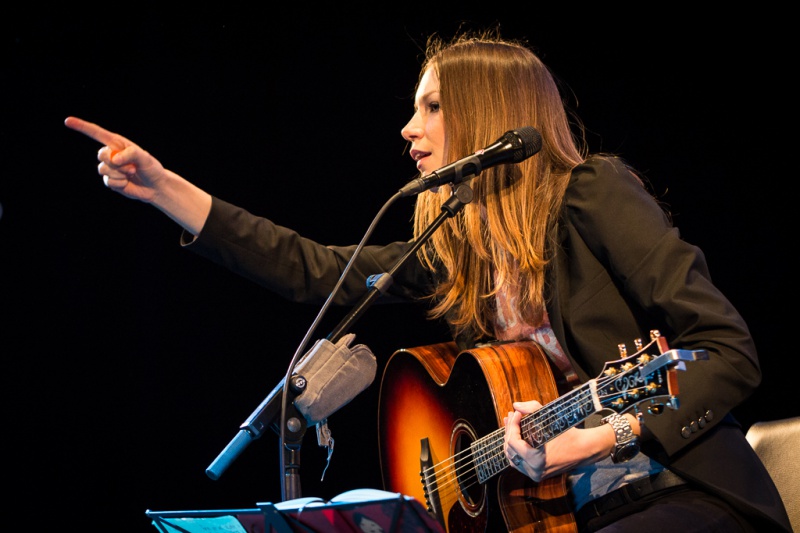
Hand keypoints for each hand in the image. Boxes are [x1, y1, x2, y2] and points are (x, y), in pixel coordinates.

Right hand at [64, 116, 211, 235]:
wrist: (155, 186)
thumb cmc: (151, 168)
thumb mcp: (145, 158)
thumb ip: (131, 154)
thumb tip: (114, 159)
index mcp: (117, 144)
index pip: (97, 133)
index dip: (82, 127)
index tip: (68, 121)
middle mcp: (111, 154)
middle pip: (101, 155)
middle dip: (116, 163)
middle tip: (133, 168)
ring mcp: (109, 168)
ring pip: (104, 170)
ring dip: (120, 174)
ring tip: (132, 174)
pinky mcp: (110, 181)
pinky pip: (109, 182)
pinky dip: (120, 184)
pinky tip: (128, 183)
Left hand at [504, 400, 616, 481]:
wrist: (584, 449)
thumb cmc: (568, 434)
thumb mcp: (550, 418)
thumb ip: (532, 409)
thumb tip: (515, 405)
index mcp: (536, 460)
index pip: (514, 442)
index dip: (512, 426)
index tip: (516, 413)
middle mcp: (534, 471)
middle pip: (510, 450)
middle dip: (509, 431)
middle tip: (512, 416)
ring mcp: (535, 475)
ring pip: (512, 457)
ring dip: (510, 440)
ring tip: (510, 424)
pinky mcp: (537, 475)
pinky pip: (519, 463)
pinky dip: (516, 450)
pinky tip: (516, 436)